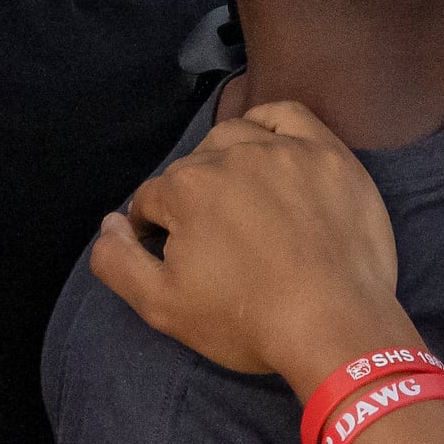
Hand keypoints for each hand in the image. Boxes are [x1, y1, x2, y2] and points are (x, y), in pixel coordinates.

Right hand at [86, 101, 413, 394]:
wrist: (333, 327)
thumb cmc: (246, 320)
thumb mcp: (162, 307)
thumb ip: (118, 261)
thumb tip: (109, 223)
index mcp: (186, 187)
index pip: (152, 200)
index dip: (157, 233)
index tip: (178, 261)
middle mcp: (231, 155)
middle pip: (192, 168)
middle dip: (192, 200)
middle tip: (215, 243)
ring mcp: (284, 150)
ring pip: (235, 136)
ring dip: (225, 161)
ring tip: (239, 200)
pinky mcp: (328, 154)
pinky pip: (289, 116)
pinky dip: (270, 125)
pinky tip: (269, 148)